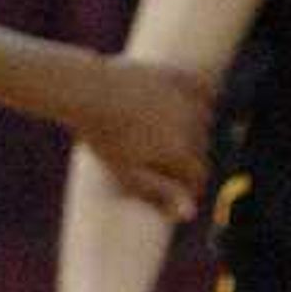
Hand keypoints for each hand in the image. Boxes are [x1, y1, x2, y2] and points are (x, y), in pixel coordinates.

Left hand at [75, 60, 213, 216]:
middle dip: (189, 156)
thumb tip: (191, 214)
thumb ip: (160, 193)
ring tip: (169, 133)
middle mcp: (190, 125)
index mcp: (179, 151)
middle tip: (164, 158)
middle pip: (203, 148)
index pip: (198, 175)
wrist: (85, 91)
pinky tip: (185, 104)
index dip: (188, 185)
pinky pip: (204, 89)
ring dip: (195, 128)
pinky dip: (203, 96)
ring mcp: (186, 99)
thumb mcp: (126, 173)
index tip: (176, 187)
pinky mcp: (178, 77)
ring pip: (205, 120)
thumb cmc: (102, 136)